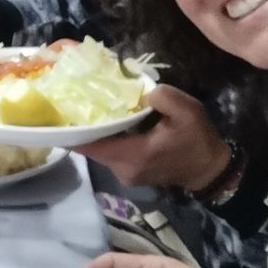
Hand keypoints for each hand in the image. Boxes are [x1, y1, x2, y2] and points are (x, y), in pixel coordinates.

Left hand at [77, 85, 229, 191]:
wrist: (210, 170)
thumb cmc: (198, 140)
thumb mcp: (187, 111)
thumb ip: (162, 97)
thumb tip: (141, 93)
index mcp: (133, 154)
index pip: (91, 146)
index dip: (72, 131)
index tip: (58, 113)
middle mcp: (123, 169)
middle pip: (92, 148)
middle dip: (83, 127)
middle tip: (73, 102)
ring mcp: (125, 174)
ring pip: (101, 151)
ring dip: (96, 133)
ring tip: (90, 109)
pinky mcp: (130, 174)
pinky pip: (111, 154)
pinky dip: (108, 140)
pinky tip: (110, 122)